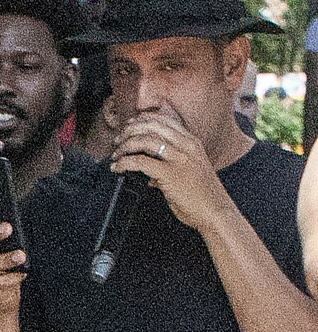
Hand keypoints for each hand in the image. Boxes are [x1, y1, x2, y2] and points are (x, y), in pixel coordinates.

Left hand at [110, 111, 231, 233]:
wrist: (216, 212)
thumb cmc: (203, 197)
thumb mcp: (190, 173)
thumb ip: (171, 168)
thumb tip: (151, 177)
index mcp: (192, 142)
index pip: (165, 120)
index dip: (143, 119)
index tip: (130, 125)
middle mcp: (187, 146)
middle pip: (153, 125)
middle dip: (130, 130)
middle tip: (118, 140)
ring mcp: (179, 159)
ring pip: (145, 140)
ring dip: (125, 145)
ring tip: (116, 155)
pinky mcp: (170, 174)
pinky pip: (141, 162)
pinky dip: (125, 162)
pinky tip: (118, 168)